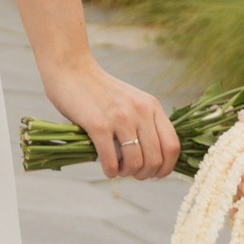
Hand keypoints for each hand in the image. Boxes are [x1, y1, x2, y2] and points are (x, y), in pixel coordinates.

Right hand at [47, 57, 178, 179]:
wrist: (71, 68)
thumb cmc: (99, 89)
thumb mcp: (131, 101)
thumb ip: (143, 122)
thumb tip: (152, 159)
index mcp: (152, 105)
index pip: (172, 146)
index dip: (166, 167)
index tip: (155, 173)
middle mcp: (140, 111)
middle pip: (156, 159)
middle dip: (145, 174)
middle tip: (133, 173)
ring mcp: (120, 117)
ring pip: (136, 162)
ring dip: (127, 173)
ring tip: (119, 170)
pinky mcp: (98, 124)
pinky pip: (111, 160)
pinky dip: (111, 171)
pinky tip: (107, 169)